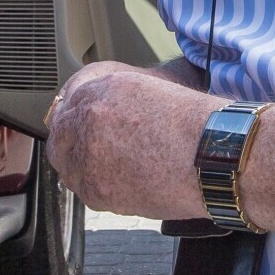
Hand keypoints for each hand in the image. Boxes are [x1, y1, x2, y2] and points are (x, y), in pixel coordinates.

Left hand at [45, 61, 222, 220]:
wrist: (213, 156)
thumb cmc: (199, 124)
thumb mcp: (159, 86)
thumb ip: (124, 94)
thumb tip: (110, 111)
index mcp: (104, 85)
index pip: (71, 96)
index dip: (75, 111)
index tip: (79, 123)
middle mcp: (89, 116)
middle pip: (60, 130)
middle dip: (71, 139)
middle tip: (89, 150)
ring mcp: (87, 153)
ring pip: (66, 163)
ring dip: (80, 166)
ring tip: (109, 170)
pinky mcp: (95, 188)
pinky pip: (82, 189)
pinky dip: (96, 189)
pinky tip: (120, 185)